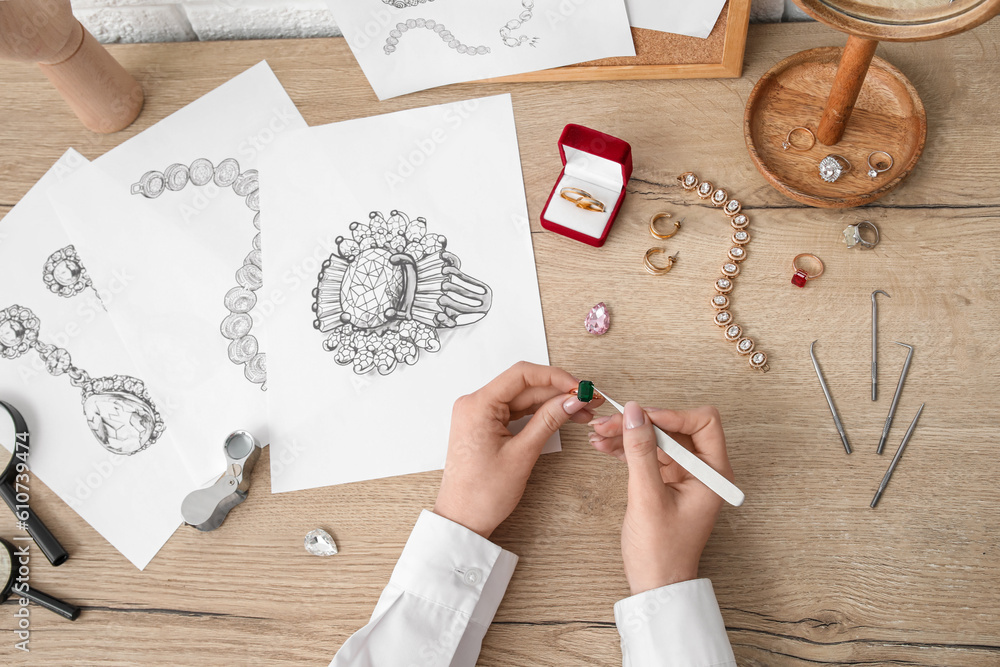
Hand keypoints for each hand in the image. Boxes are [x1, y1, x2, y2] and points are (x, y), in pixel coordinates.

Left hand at [434, 362, 603, 538]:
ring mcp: (479, 415)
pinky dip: (538, 414)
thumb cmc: (482, 494)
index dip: (555, 376)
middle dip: (558, 392)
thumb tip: (571, 401)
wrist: (462, 520)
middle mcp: (475, 404)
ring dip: (551, 403)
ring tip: (580, 412)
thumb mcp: (522, 454)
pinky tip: (560, 417)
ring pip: (522, 398)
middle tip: (587, 401)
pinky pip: (515, 411)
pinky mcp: (485, 426)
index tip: (578, 387)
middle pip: (524, 386)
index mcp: (477, 405)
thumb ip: (548, 421)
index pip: (521, 374)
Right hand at [590, 403, 732, 594]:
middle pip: (674, 428)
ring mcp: (684, 476)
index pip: (702, 422)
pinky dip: (626, 449)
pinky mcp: (666, 482)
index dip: (670, 415)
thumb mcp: (648, 497)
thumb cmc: (662, 553)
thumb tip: (634, 413)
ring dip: (628, 435)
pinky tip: (605, 447)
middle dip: (641, 423)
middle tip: (609, 424)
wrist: (655, 585)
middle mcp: (703, 471)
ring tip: (599, 434)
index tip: (640, 417)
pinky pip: (647, 455)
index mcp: (714, 474)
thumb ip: (641, 452)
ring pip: (657, 439)